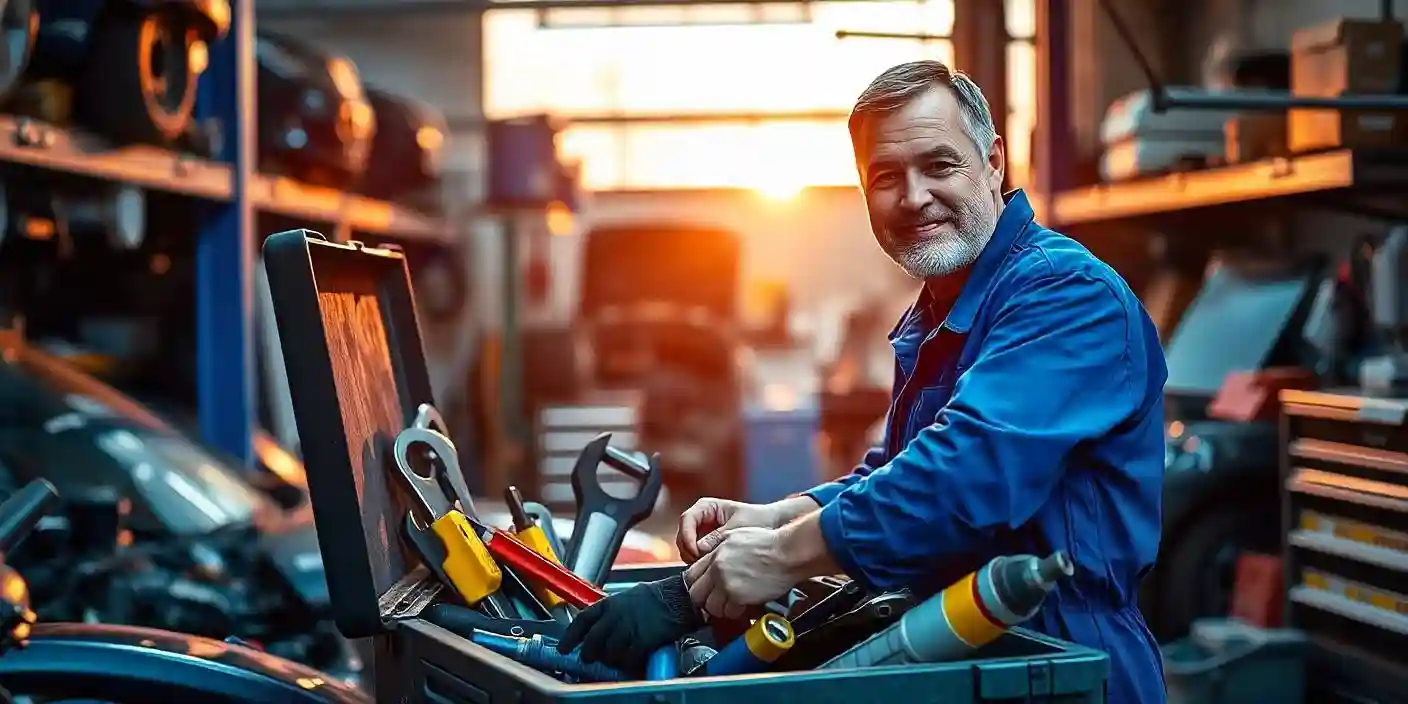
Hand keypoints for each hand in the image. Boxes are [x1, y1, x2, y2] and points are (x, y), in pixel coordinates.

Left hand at [555, 575, 700, 671]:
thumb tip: (601, 629)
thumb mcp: (627, 598)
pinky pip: (628, 659)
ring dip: (611, 660)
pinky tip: (633, 662)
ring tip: (618, 658)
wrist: (679, 597)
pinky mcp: (642, 640)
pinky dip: (629, 664)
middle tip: (590, 659)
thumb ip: (612, 613)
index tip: (563, 648)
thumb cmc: (656, 597)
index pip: (582, 621)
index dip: (570, 637)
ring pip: (609, 653)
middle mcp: (615, 616)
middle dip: (589, 654)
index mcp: (610, 603)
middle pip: (592, 642)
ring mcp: (628, 628)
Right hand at [677, 496, 816, 563]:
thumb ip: (718, 537)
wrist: (774, 527)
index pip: (686, 519)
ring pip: (688, 548)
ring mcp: (704, 534)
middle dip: (689, 550)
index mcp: (706, 507)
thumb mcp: (738, 527)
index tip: (695, 550)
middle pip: (683, 535)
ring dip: (694, 559)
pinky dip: (701, 564)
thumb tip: (700, 549)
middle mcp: (702, 520)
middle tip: (700, 563)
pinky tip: (712, 570)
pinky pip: (697, 556)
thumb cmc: (759, 519)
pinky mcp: (709, 547)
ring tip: (708, 567)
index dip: (687, 536)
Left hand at [684, 527, 798, 619]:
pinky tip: (743, 606)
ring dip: (720, 608)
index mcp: (715, 554)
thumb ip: (718, 548)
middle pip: (696, 594)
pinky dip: (735, 612)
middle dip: (704, 600)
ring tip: (731, 605)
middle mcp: (717, 569)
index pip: (691, 575)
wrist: (787, 552)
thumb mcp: (736, 536)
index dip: (696, 585)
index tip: (703, 590)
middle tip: (716, 601)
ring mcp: (726, 583)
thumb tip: (709, 560)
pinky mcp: (739, 596)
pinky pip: (728, 612)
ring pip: (710, 607)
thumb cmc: (768, 543)